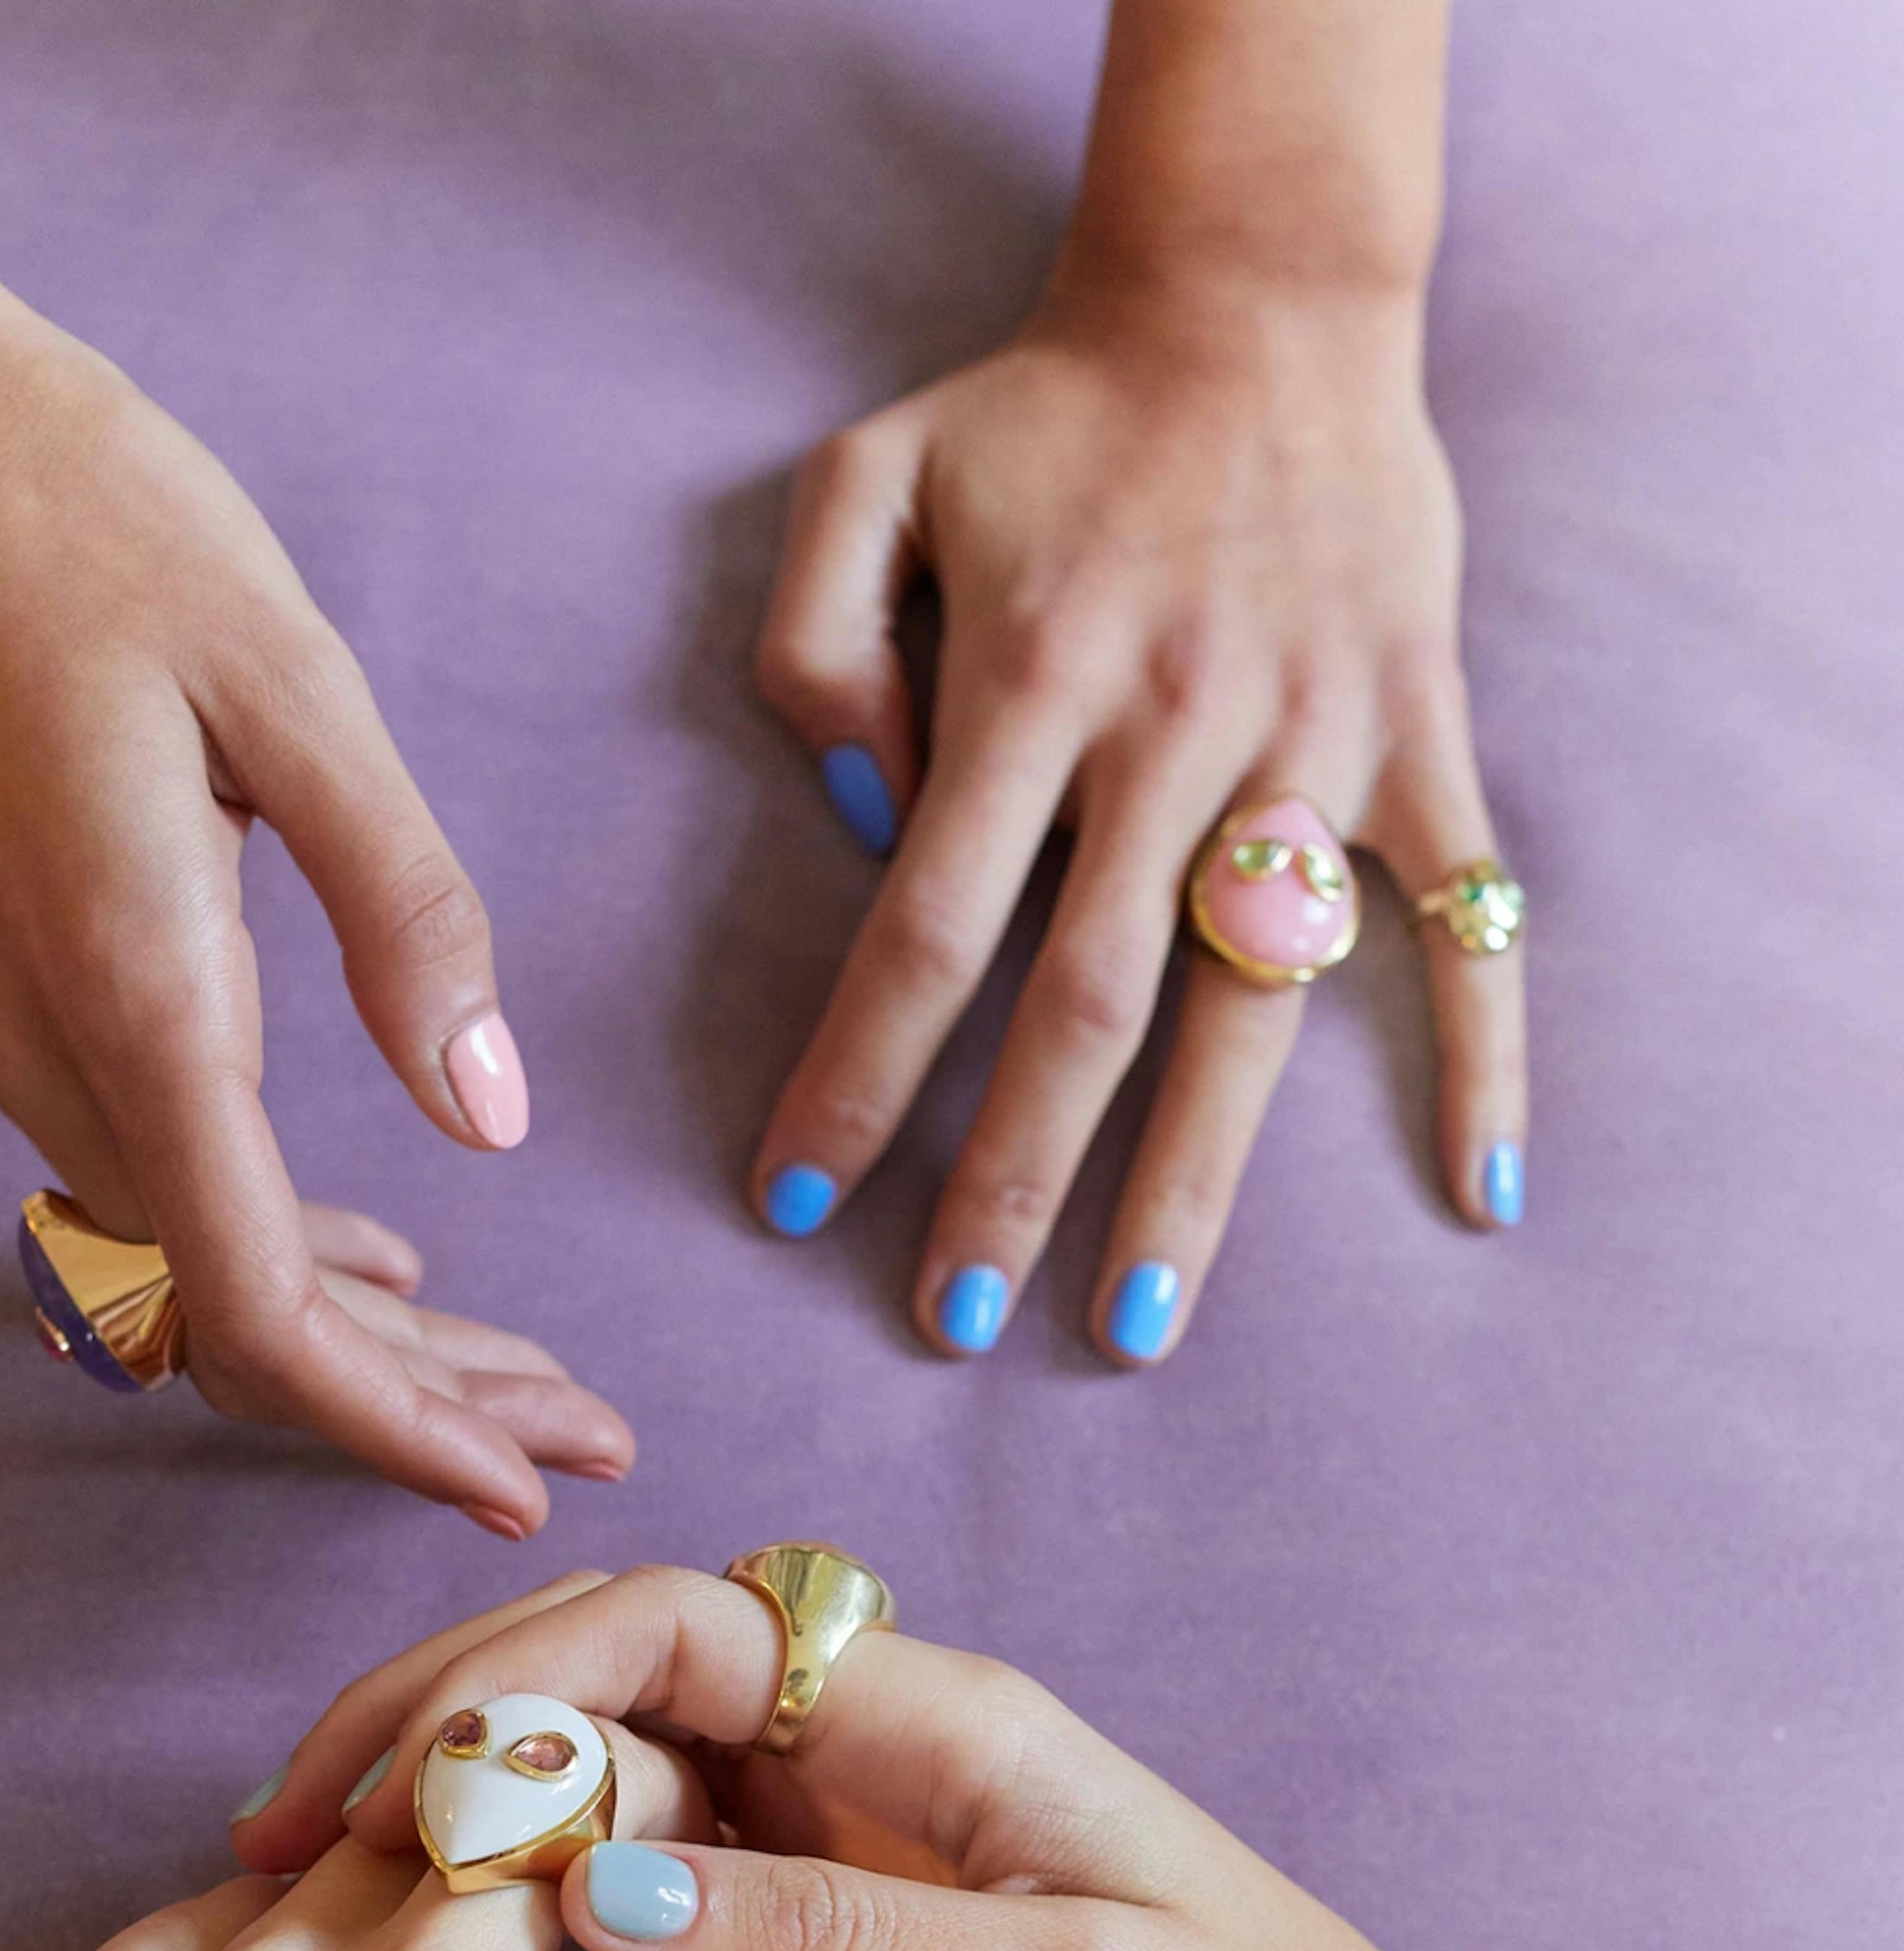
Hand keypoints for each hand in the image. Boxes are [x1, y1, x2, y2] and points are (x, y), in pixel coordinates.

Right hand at [0, 214, 631, 1531]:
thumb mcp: (293, 687)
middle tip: (581, 1435)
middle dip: (415, 1402)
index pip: (264, 1313)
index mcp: (133, 993)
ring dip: (359, 1333)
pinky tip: (376, 1243)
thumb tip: (487, 1117)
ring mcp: (2, 1029)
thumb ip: (404, 914)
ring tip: (514, 1366)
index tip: (527, 1485)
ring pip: (197, 1266)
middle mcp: (45, 1050)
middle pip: (239, 1324)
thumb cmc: (76, 513)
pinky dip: (274, 1242)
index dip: (399, 1425)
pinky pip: (148, 1184)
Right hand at [244, 1561, 1556, 1950]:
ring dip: (505, 1798)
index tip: (401, 1770)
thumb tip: (600, 1897)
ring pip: (647, 1761)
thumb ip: (830, 1939)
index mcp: (946, 1716)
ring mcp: (881, 1821)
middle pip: (635, 1670)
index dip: (526, 1669)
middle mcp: (899, 1738)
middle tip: (309, 1815)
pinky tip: (488, 1940)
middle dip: (469, 1718)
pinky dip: (576, 1879)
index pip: (683, 1623)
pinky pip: (692, 1858)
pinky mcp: (875, 1905)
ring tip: (353, 1877)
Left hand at [750, 273, 1525, 1363]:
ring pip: (1250, 1005)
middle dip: (1009, 1182)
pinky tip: (1482, 1189)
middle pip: (1083, 1008)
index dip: (856, 1078)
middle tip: (953, 1325)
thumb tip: (856, 829)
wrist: (1257, 294)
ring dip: (1193, 1178)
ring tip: (1138, 1323)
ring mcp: (1311, 747)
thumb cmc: (1047, 408)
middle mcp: (1176, 736)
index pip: (923, 929)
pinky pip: (1467, 916)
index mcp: (1032, 682)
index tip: (796, 1200)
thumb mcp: (867, 474)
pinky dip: (1486, 1051)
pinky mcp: (1416, 739)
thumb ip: (813, 648)